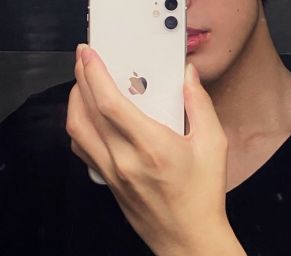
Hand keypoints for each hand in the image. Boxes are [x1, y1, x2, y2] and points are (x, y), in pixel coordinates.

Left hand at [66, 44, 245, 255]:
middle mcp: (124, 159)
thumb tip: (188, 76)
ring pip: (77, 130)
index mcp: (152, 146)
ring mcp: (112, 172)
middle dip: (80, 77)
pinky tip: (89, 115)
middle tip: (83, 58)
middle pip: (87, 111)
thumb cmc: (202, 193)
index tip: (90, 54)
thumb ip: (200, 104)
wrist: (188, 238)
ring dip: (75, 100)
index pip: (110, 103)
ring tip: (84, 82)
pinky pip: (81, 148)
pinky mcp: (108, 181)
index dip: (95, 73)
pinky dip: (79, 125)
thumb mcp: (213, 143)